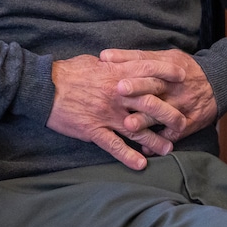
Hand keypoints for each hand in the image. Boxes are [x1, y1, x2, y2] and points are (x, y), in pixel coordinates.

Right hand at [46, 54, 188, 169]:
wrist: (43, 88)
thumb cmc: (68, 72)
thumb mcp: (94, 62)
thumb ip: (114, 64)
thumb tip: (125, 63)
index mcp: (116, 74)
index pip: (149, 71)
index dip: (168, 73)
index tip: (184, 77)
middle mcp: (116, 94)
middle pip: (151, 104)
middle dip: (170, 114)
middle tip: (182, 123)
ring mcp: (106, 114)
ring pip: (138, 129)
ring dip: (155, 140)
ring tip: (169, 149)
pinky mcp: (93, 130)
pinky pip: (115, 146)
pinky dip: (129, 156)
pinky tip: (141, 164)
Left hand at [100, 48, 216, 143]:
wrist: (217, 82)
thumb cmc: (183, 69)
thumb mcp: (166, 56)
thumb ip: (136, 58)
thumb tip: (104, 57)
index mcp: (167, 66)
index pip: (147, 63)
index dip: (130, 64)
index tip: (112, 66)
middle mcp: (174, 85)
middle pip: (154, 85)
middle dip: (137, 88)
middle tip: (119, 90)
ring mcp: (182, 104)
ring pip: (162, 112)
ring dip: (145, 119)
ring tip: (129, 124)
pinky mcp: (190, 122)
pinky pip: (175, 133)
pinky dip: (161, 141)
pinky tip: (147, 147)